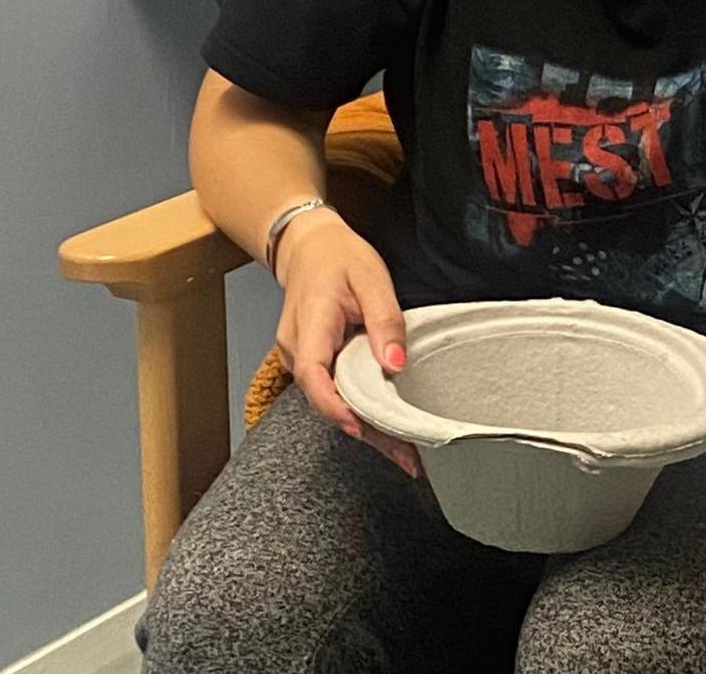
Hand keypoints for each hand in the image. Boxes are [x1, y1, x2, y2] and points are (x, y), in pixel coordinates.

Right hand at [271, 208, 420, 477]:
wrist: (310, 248)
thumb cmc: (339, 259)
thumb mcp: (371, 279)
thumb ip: (385, 320)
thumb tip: (394, 364)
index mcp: (310, 325)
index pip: (313, 374)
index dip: (334, 405)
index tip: (361, 427)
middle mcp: (297, 349)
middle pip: (326, 399)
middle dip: (366, 431)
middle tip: (407, 457)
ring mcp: (302, 359)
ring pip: (331, 401)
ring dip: (367, 427)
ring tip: (406, 452)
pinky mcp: (313, 365)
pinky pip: (334, 393)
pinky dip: (360, 411)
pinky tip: (387, 428)